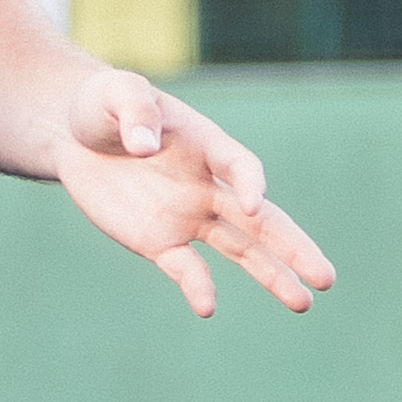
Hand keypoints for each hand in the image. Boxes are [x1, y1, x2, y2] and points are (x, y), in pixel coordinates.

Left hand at [48, 69, 333, 317]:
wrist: (76, 137)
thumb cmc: (105, 105)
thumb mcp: (116, 92)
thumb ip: (133, 110)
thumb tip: (144, 145)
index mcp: (206, 145)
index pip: (240, 166)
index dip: (250, 184)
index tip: (254, 206)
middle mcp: (208, 186)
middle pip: (261, 221)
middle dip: (293, 247)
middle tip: (325, 276)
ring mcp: (189, 216)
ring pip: (241, 249)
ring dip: (272, 275)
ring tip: (304, 303)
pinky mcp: (161, 242)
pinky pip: (186, 268)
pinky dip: (197, 287)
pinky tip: (207, 309)